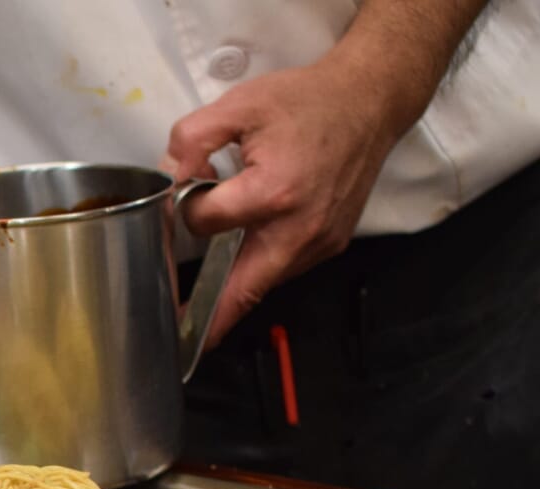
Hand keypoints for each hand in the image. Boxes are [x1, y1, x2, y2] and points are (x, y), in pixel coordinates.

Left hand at [168, 57, 405, 346]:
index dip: (186, 206)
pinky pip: (284, 269)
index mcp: (274, 192)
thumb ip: (191, 140)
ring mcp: (319, 242)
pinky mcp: (330, 244)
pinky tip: (244, 250)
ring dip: (232, 284)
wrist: (370, 101)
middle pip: (242, 289)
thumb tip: (169, 175)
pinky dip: (259, 267)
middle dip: (207, 317)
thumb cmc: (307, 101)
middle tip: (178, 335)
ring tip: (203, 286)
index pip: (204, 222)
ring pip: (262, 281)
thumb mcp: (238, 105)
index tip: (187, 189)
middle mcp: (300, 227)